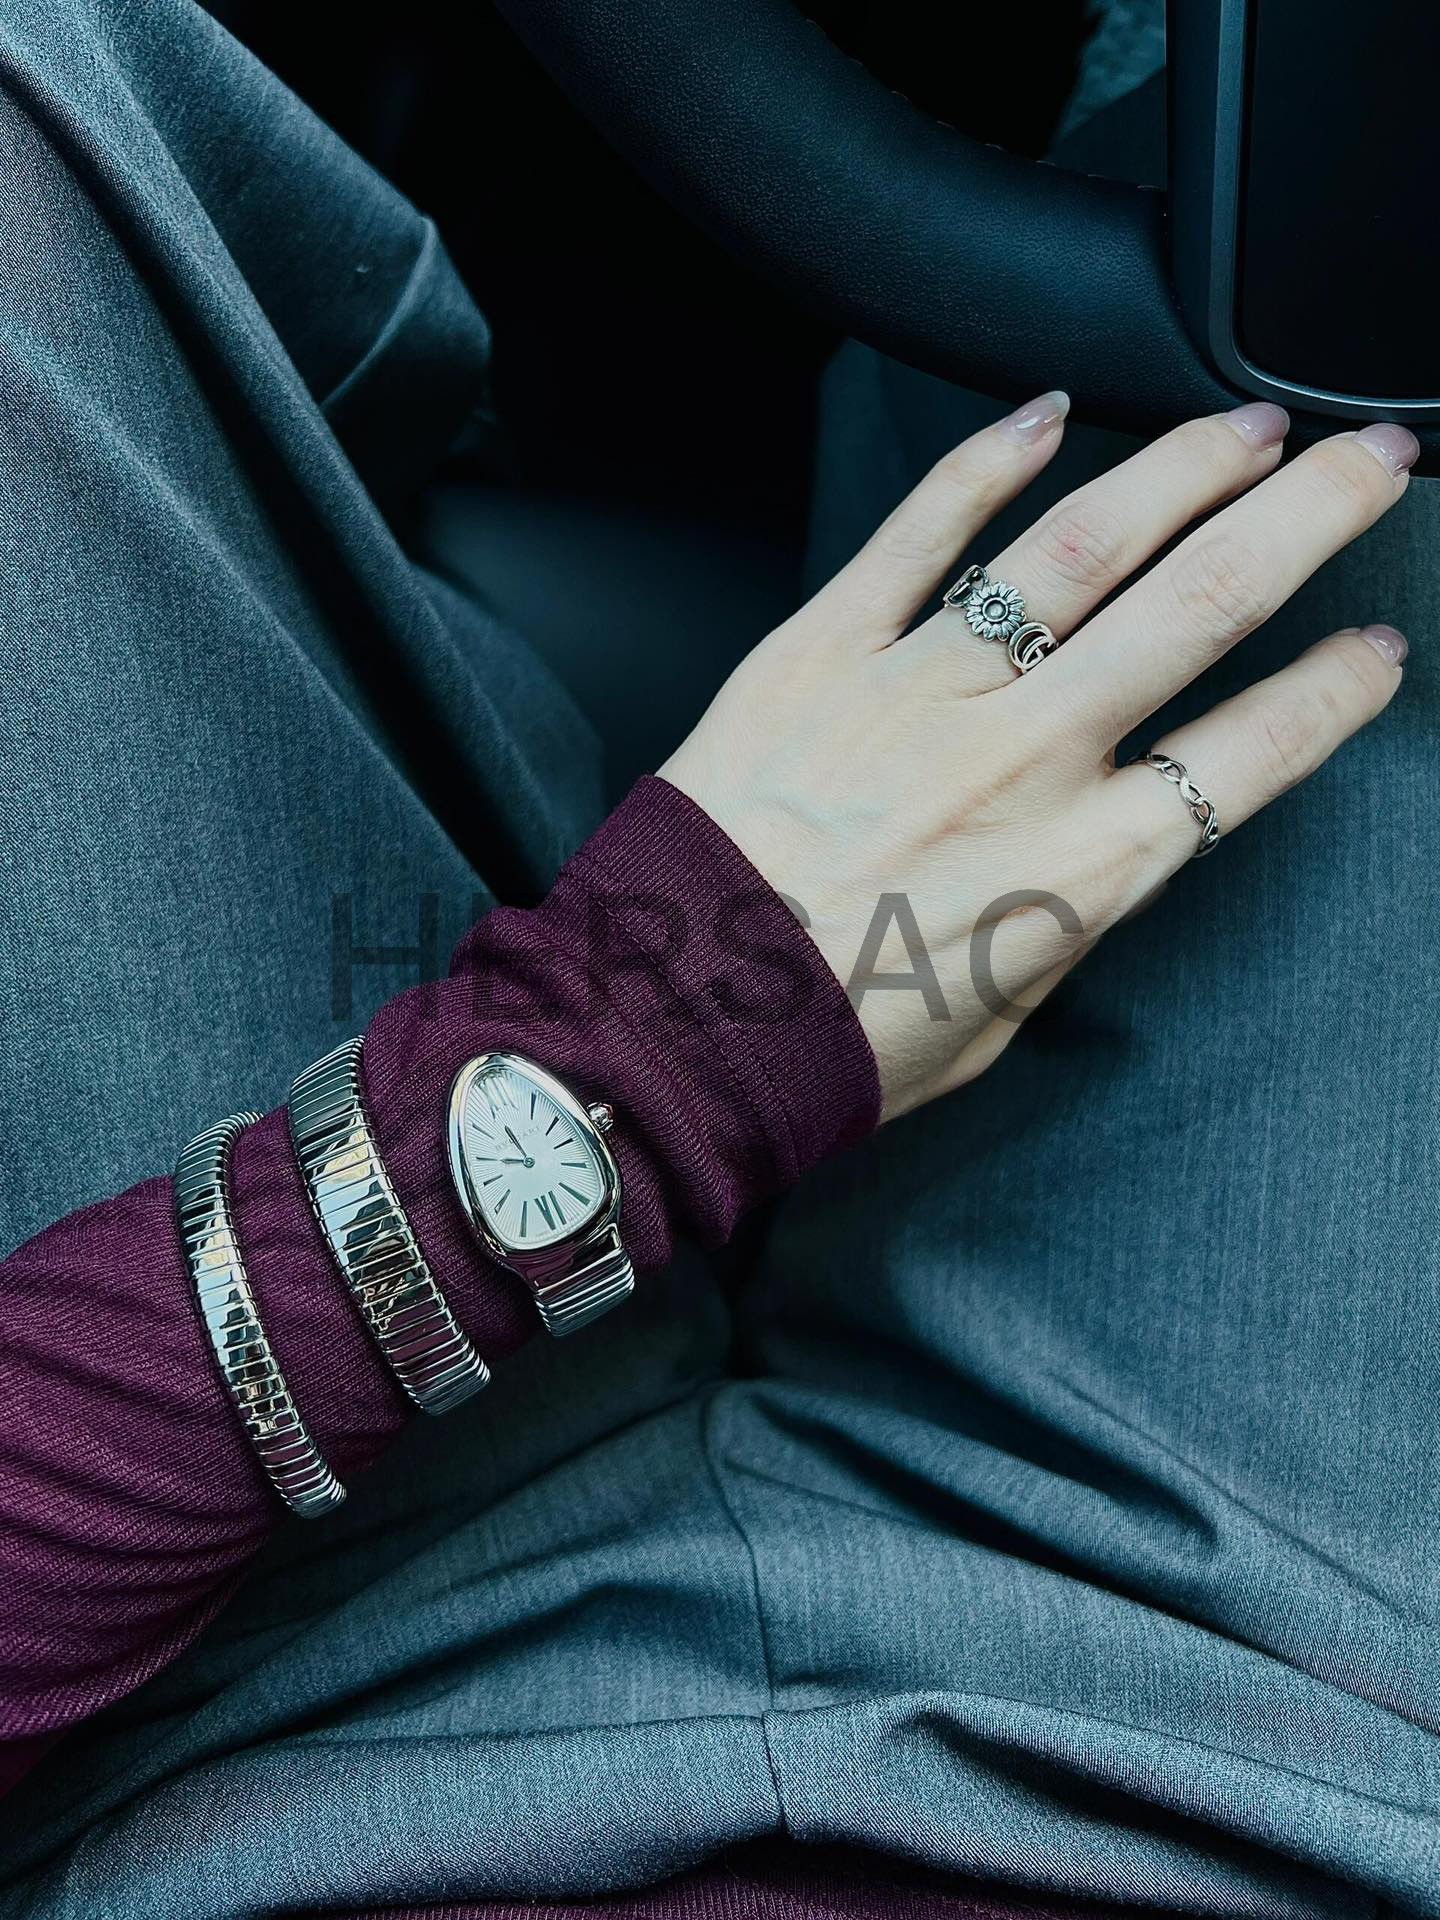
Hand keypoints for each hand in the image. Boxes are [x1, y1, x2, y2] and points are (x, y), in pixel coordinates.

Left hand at [661, 394, 1413, 1119]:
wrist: (671, 1028)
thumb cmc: (832, 1044)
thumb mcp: (1002, 1014)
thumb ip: (1074, 914)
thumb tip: (1111, 838)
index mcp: (1079, 869)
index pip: (1254, 748)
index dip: (1336, 690)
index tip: (1376, 649)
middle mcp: (1018, 763)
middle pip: (1204, 605)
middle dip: (1312, 516)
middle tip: (1371, 463)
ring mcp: (918, 693)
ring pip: (1081, 544)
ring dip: (1183, 470)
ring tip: (1246, 428)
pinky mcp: (821, 653)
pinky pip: (919, 533)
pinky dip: (987, 463)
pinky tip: (1048, 413)